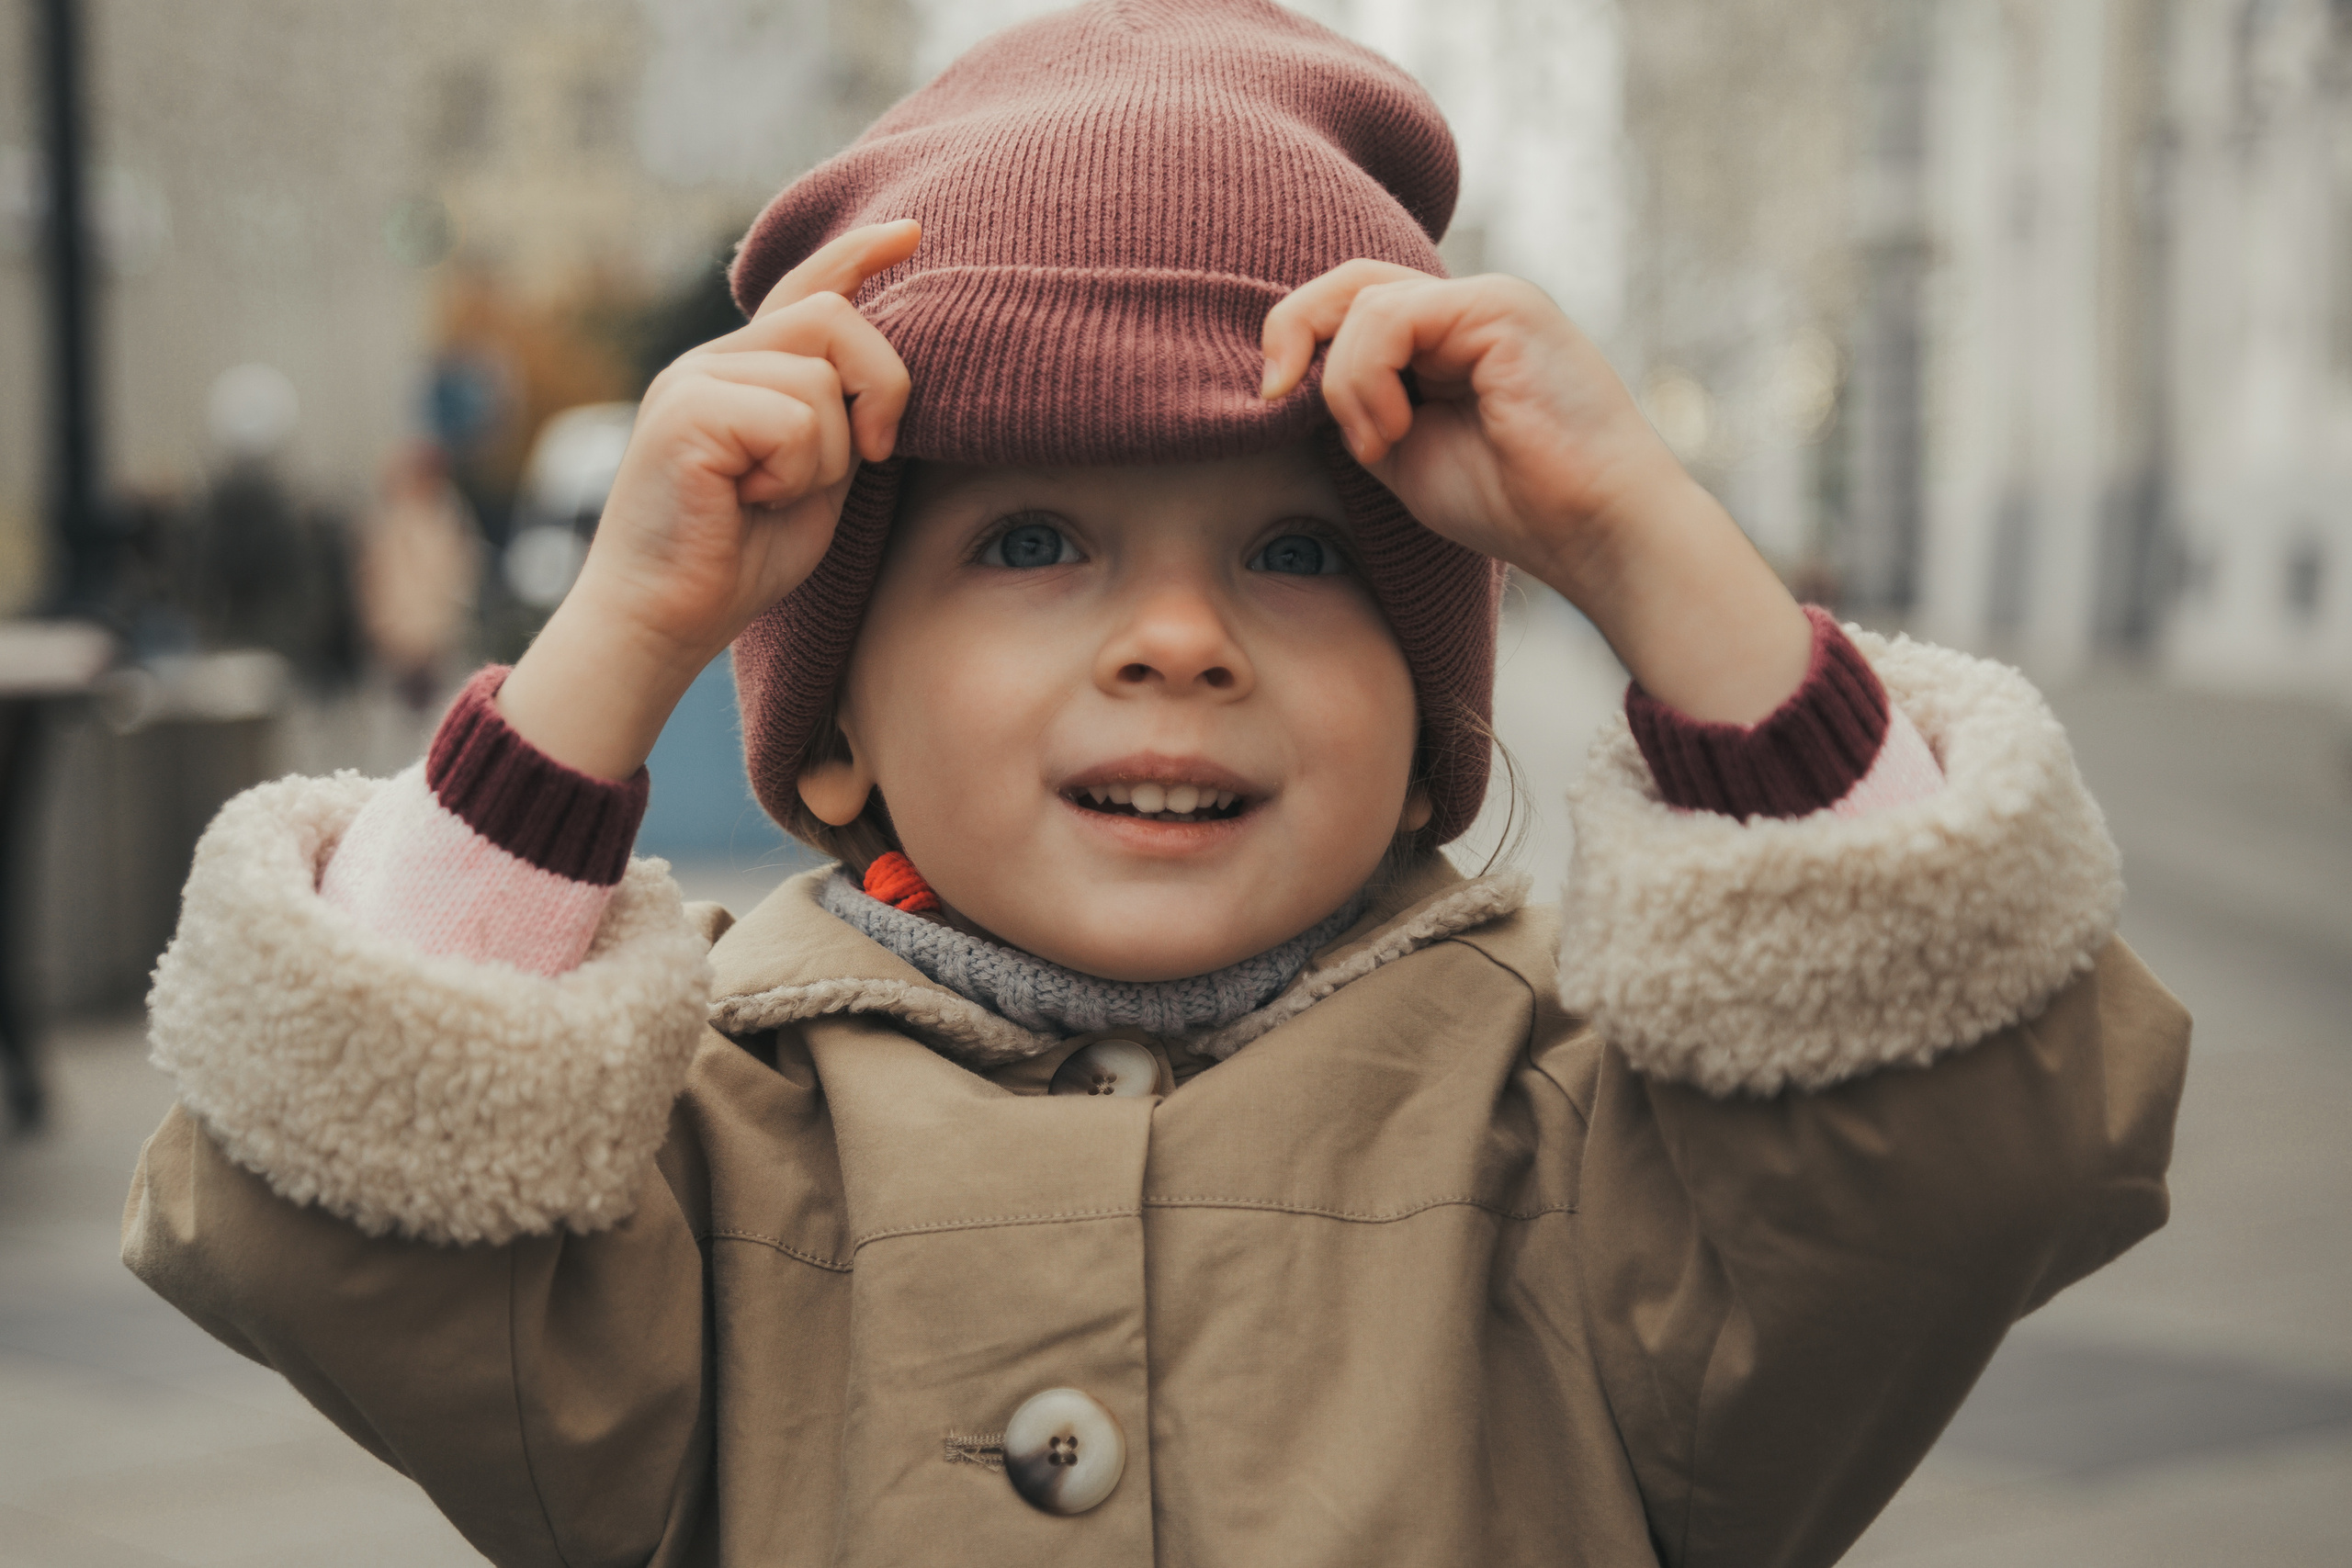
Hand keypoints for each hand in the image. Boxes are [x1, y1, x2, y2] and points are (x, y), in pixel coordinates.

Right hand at [498, 220, 919, 777]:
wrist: (662, 621)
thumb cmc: (736, 563)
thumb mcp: (813, 480)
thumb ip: (840, 421)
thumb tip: (881, 376)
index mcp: (742, 371)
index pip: (807, 291)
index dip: (859, 256)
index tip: (910, 233)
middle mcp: (713, 360)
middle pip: (835, 318)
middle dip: (882, 386)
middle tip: (871, 455)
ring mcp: (694, 378)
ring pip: (822, 382)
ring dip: (824, 458)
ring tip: (769, 497)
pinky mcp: (686, 410)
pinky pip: (793, 420)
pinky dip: (793, 474)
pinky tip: (747, 501)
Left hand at [1261, 261, 1812, 724]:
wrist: (1592, 530)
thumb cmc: (1511, 505)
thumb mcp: (1400, 452)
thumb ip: (1354, 405)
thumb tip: (1287, 378)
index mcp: (1449, 337)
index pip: (1353, 302)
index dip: (1297, 336)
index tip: (1269, 400)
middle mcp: (1469, 307)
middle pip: (1351, 279)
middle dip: (1293, 327)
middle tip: (1272, 392)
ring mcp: (1488, 301)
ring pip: (1365, 302)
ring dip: (1345, 383)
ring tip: (1379, 444)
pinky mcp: (1501, 309)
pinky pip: (1393, 316)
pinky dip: (1368, 377)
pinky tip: (1393, 432)